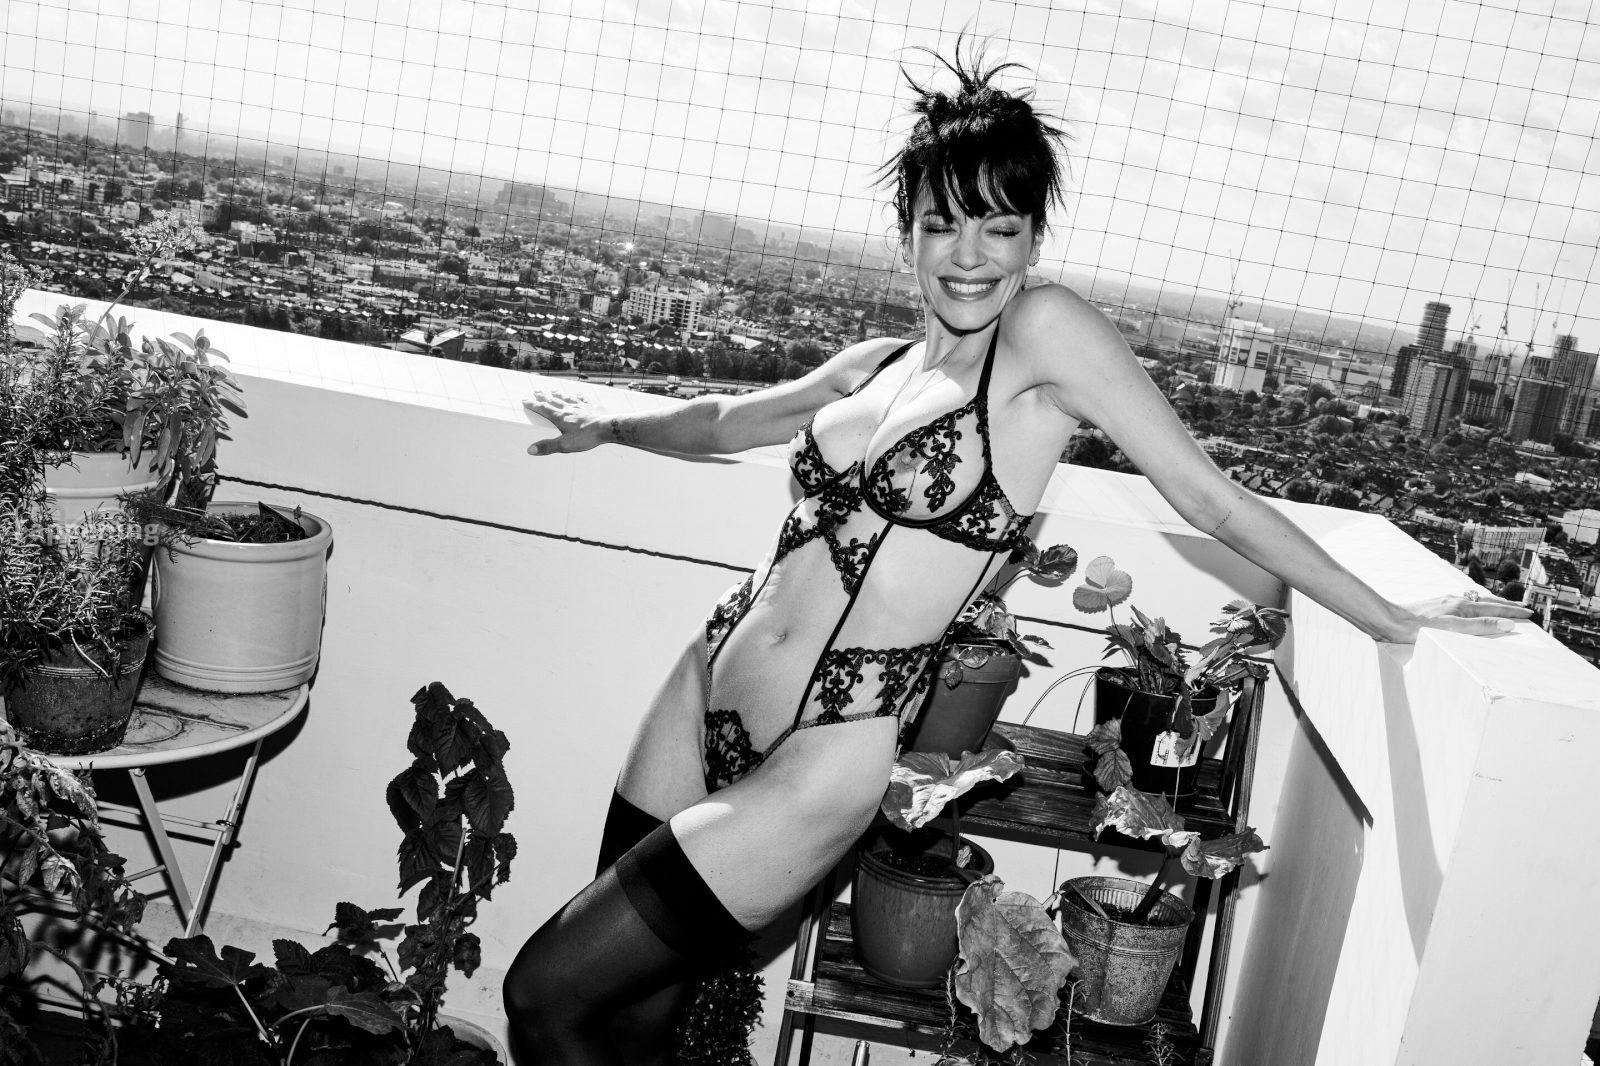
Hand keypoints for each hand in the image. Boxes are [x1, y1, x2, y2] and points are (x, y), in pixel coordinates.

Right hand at [523, 391, 607, 455]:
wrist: (607, 427)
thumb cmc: (587, 437)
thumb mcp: (564, 445)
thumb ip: (547, 447)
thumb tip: (530, 450)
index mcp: (560, 417)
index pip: (543, 409)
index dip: (533, 404)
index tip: (525, 400)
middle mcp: (569, 409)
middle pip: (553, 401)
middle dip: (543, 397)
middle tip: (536, 391)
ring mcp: (581, 406)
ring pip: (567, 398)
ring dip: (559, 395)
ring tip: (553, 391)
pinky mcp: (593, 407)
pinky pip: (584, 399)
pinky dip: (579, 396)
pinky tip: (578, 395)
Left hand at [1384, 592, 1531, 641]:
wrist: (1391, 621)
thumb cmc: (1420, 629)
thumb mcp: (1454, 629)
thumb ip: (1481, 626)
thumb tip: (1508, 623)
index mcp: (1463, 607)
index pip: (1495, 609)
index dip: (1513, 612)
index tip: (1529, 613)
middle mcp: (1455, 601)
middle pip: (1487, 602)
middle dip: (1505, 605)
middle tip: (1521, 607)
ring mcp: (1444, 602)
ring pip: (1474, 601)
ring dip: (1490, 603)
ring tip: (1499, 605)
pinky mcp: (1434, 605)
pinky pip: (1461, 603)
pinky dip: (1473, 605)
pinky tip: (1467, 608)